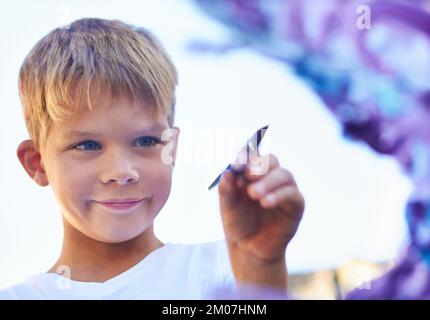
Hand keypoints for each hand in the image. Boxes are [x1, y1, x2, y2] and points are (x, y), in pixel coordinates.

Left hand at [218, 153, 304, 285]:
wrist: (250, 248)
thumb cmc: (238, 223)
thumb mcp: (227, 207)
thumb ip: (226, 190)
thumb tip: (227, 171)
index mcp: (251, 174)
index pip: (252, 156)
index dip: (246, 156)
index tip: (237, 164)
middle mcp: (269, 177)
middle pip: (270, 160)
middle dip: (259, 166)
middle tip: (247, 176)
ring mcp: (284, 189)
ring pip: (283, 174)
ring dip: (268, 182)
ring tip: (254, 194)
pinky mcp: (295, 204)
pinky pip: (291, 193)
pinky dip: (279, 195)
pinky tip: (265, 202)